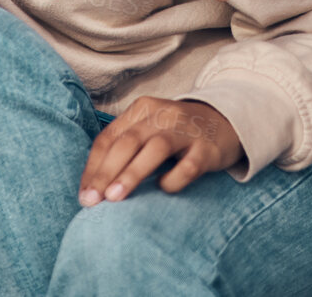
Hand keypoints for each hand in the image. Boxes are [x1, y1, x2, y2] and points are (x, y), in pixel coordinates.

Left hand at [78, 97, 242, 204]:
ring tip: (115, 198)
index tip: (85, 194)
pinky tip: (164, 188)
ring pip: (153, 149)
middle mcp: (160, 115)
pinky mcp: (207, 147)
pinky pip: (189, 164)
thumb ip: (126, 149)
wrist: (226, 121)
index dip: (93, 167)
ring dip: (131, 174)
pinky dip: (173, 178)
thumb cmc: (176, 133)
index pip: (109, 138)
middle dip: (106, 172)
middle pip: (126, 142)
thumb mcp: (149, 131)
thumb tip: (95, 186)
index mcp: (140, 110)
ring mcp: (185, 130)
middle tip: (93, 200)